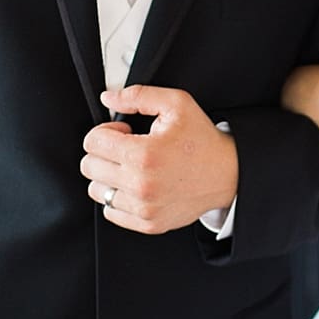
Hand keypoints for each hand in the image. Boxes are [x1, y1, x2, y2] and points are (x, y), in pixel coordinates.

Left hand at [82, 86, 238, 232]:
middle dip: (104, 152)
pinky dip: (118, 198)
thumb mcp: (176, 104)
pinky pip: (110, 211)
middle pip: (89, 166)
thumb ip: (138, 96)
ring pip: (96, 190)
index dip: (106, 131)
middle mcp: (140, 185)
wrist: (228, 174)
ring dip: (107, 176)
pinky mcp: (148, 223)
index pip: (92, 142)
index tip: (123, 132)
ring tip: (130, 168)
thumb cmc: (202, 140)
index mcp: (143, 155)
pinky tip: (136, 185)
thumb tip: (108, 99)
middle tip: (126, 148)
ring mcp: (143, 207)